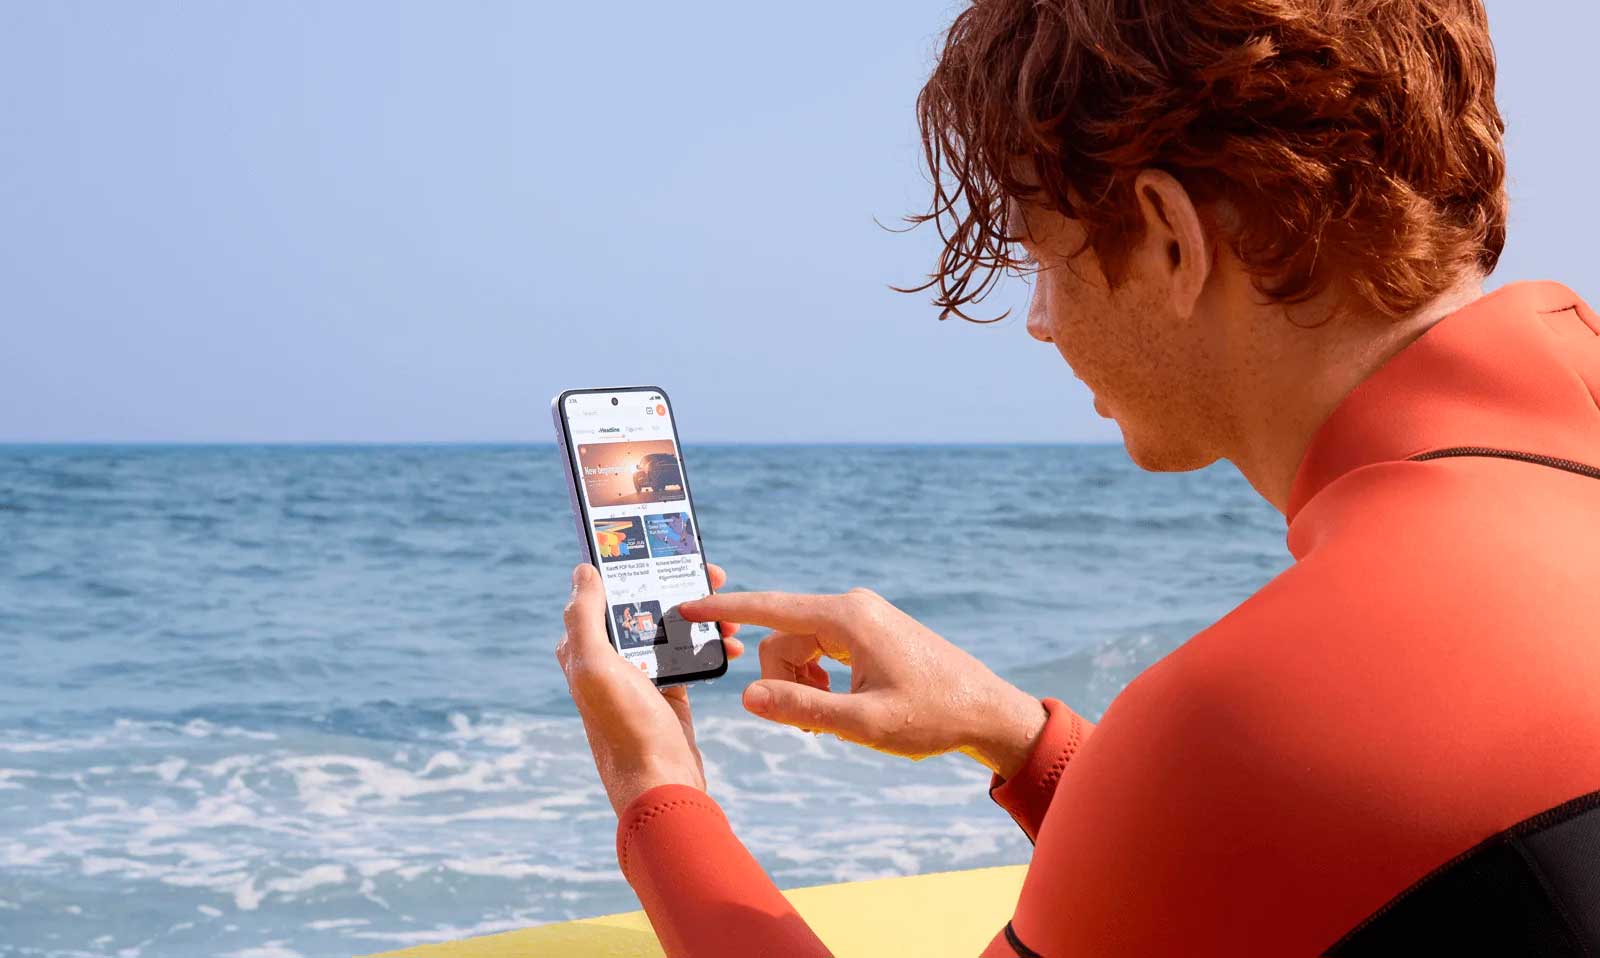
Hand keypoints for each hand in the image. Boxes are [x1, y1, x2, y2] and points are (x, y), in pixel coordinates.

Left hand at [556, 562, 744, 813]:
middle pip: (643, 606)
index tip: (664, 548)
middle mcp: (608, 661)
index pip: (604, 593)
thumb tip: (582, 571)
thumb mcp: (597, 668)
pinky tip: (730, 644)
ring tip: (728, 612)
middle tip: (711, 573)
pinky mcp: (667, 692)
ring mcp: (639, 677)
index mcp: (584, 650)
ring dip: (699, 616)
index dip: (631, 567)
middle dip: (675, 586)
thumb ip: (584, 618)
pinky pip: (688, 655)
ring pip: (670, 629)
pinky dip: (709, 645)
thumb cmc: (625, 728)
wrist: (661, 786)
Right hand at [678, 588, 1045, 778]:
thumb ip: (803, 708)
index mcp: (848, 618)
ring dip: (802, 684)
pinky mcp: (870, 630)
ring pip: (800, 646)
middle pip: (783, 638)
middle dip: (782, 680)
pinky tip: (843, 705)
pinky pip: (821, 648)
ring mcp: (862, 616)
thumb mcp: (864, 723)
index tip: (686, 606)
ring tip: (832, 719)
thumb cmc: (932, 717)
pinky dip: (818, 679)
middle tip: (811, 725)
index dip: (726, 609)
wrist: (986, 711)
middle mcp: (852, 607)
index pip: (771, 608)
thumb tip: (748, 697)